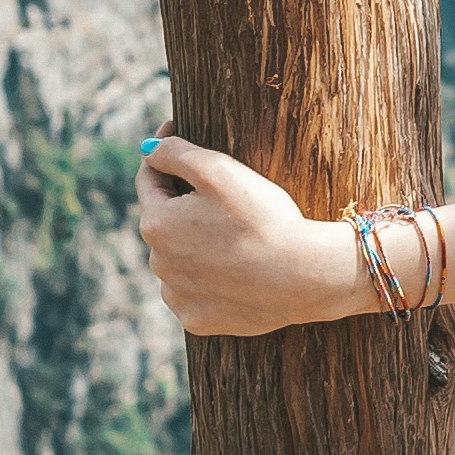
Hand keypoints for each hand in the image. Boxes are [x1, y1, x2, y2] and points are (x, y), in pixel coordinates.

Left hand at [134, 134, 355, 337]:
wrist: (304, 276)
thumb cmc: (263, 219)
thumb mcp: (219, 170)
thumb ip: (176, 153)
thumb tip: (150, 149)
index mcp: (156, 223)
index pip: (150, 181)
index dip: (164, 158)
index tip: (176, 133)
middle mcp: (158, 263)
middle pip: (166, 223)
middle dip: (185, 207)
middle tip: (224, 198)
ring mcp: (176, 296)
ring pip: (178, 260)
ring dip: (194, 246)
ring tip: (234, 239)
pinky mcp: (197, 320)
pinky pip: (194, 293)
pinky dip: (207, 281)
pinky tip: (234, 272)